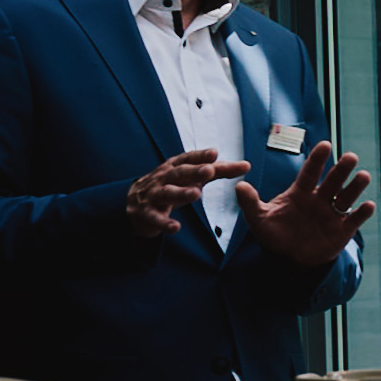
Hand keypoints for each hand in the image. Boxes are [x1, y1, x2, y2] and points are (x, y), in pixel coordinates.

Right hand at [124, 144, 243, 240]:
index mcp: (175, 167)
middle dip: (194, 171)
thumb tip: (246, 165)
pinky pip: (156, 218)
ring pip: (167, 193)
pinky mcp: (147, 214)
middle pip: (179, 173)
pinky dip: (165, 223)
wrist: (134, 205)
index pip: (188, 158)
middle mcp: (163, 178)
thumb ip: (218, 171)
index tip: (214, 153)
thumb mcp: (192, 177)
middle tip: (209, 170)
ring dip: (181, 193)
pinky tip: (176, 227)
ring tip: (196, 194)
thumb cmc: (170, 186)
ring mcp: (154, 195)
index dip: (200, 155)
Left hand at [239, 142, 375, 275]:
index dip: (318, 159)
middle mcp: (319, 200)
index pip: (310, 172)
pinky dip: (363, 213)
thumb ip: (250, 202)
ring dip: (356, 186)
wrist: (289, 260)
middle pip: (333, 180)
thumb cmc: (274, 235)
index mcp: (301, 193)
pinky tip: (368, 205)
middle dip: (343, 168)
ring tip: (364, 176)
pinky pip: (355, 220)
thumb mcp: (258, 219)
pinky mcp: (342, 231)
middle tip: (351, 156)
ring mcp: (332, 214)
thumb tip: (239, 185)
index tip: (325, 145)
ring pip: (347, 196)